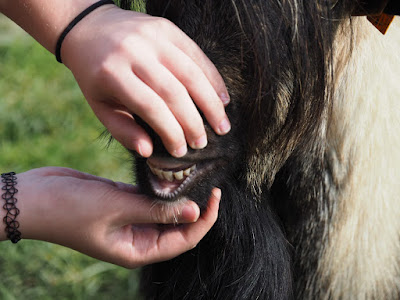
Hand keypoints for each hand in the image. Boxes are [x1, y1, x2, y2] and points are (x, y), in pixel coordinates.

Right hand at [9, 167, 219, 267]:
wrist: (35, 197)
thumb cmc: (71, 208)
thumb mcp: (117, 208)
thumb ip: (157, 211)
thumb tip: (194, 212)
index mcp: (137, 250)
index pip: (183, 241)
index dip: (203, 221)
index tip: (215, 196)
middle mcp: (137, 238)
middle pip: (178, 227)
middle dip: (196, 209)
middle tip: (211, 184)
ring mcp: (130, 220)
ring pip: (165, 211)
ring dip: (180, 197)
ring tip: (198, 178)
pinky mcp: (123, 203)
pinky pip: (150, 198)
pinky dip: (162, 189)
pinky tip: (174, 174)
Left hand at [61, 5, 230, 157]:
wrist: (89, 27)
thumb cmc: (96, 75)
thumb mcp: (99, 105)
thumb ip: (123, 130)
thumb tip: (149, 152)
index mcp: (112, 73)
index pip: (150, 107)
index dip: (171, 132)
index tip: (181, 151)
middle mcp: (134, 51)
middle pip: (174, 91)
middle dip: (193, 122)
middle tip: (203, 143)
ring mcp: (153, 36)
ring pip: (191, 73)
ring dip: (211, 102)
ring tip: (222, 125)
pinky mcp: (167, 28)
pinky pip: (197, 54)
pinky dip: (213, 78)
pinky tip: (222, 98)